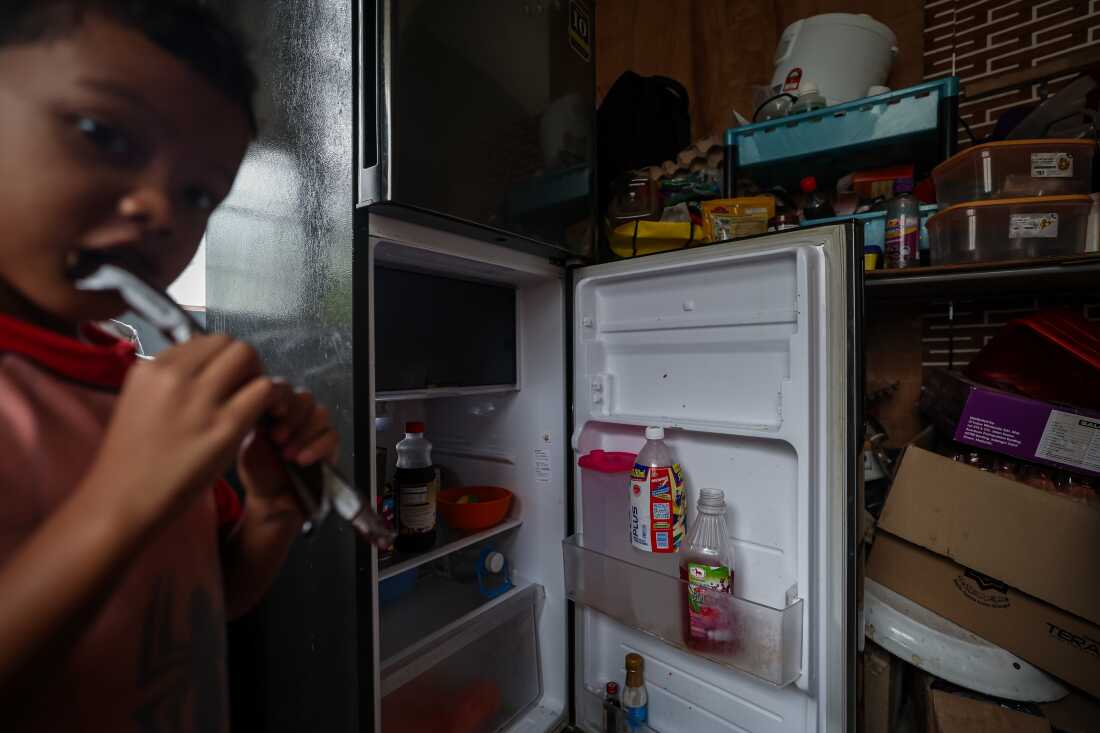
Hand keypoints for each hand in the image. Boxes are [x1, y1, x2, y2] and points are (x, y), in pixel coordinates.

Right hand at [84, 335, 273, 533]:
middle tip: (244, 390)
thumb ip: (172, 381)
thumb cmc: (133, 459)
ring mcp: (200, 400)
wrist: (122, 501)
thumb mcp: (141, 401)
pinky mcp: (225, 427)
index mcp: (151, 368)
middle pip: (230, 343)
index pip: (203, 340)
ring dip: (257, 377)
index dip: (220, 360)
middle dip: (244, 363)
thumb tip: (210, 367)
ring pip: (249, 358)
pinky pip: (263, 390)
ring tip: (253, 404)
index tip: (223, 382)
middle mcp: (174, 376)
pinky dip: (270, 400)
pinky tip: (265, 418)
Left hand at [236, 382, 339, 510]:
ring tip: (287, 454)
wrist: (270, 501)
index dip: (281, 398)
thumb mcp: (248, 443)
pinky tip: (302, 460)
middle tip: (277, 438)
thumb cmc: (258, 473)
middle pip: (305, 397)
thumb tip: (263, 401)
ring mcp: (315, 429)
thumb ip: (257, 420)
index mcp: (276, 408)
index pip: (285, 388)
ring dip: (304, 433)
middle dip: (292, 417)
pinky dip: (317, 447)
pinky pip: (332, 436)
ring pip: (321, 414)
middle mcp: (298, 415)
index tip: (271, 413)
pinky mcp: (330, 446)